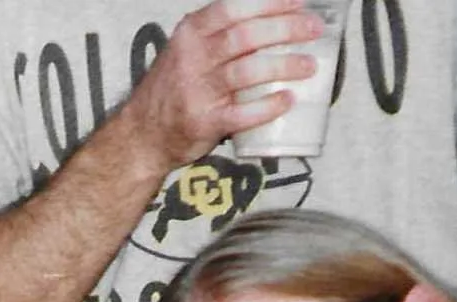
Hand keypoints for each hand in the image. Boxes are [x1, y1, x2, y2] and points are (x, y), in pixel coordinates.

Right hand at [121, 0, 325, 168]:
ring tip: (309, 65)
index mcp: (190, 34)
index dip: (269, 3)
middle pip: (245, 36)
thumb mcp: (187, 50)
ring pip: (247, 71)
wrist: (141, 134)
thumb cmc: (174, 89)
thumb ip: (218, 34)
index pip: (233, 8)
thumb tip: (271, 19)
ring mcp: (197, 91)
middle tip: (314, 30)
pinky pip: (241, 113)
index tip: (300, 2)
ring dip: (283, 66)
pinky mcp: (203, 122)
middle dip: (286, 29)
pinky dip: (267, 106)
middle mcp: (192, 58)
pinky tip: (287, 100)